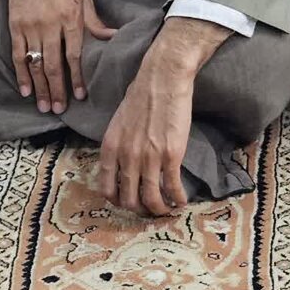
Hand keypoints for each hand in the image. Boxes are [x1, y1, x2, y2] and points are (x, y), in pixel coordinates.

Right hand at [1, 0, 116, 114]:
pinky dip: (21, 73)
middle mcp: (50, 24)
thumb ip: (94, 21)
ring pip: (36, 63)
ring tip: (43, 106)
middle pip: (54, 64)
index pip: (75, 54)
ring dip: (39, 87)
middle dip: (57, 89)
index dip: (77, 77)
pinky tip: (25, 89)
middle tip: (59, 109)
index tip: (80, 96)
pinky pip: (17, 54)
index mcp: (71, 17)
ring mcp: (31, 26)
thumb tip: (112, 38)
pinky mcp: (15, 25)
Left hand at [97, 18, 230, 216]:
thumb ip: (119, 146)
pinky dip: (178, 198)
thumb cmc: (141, 95)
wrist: (163, 79)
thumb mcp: (118, 123)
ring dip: (159, 210)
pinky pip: (172, 187)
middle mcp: (127, 157)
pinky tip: (182, 200)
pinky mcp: (172, 155)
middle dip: (139, 209)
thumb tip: (123, 163)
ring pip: (151, 198)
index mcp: (110, 149)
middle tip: (149, 209)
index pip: (107, 188)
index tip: (128, 202)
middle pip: (129, 199)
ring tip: (166, 210)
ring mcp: (149, 158)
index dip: (118, 201)